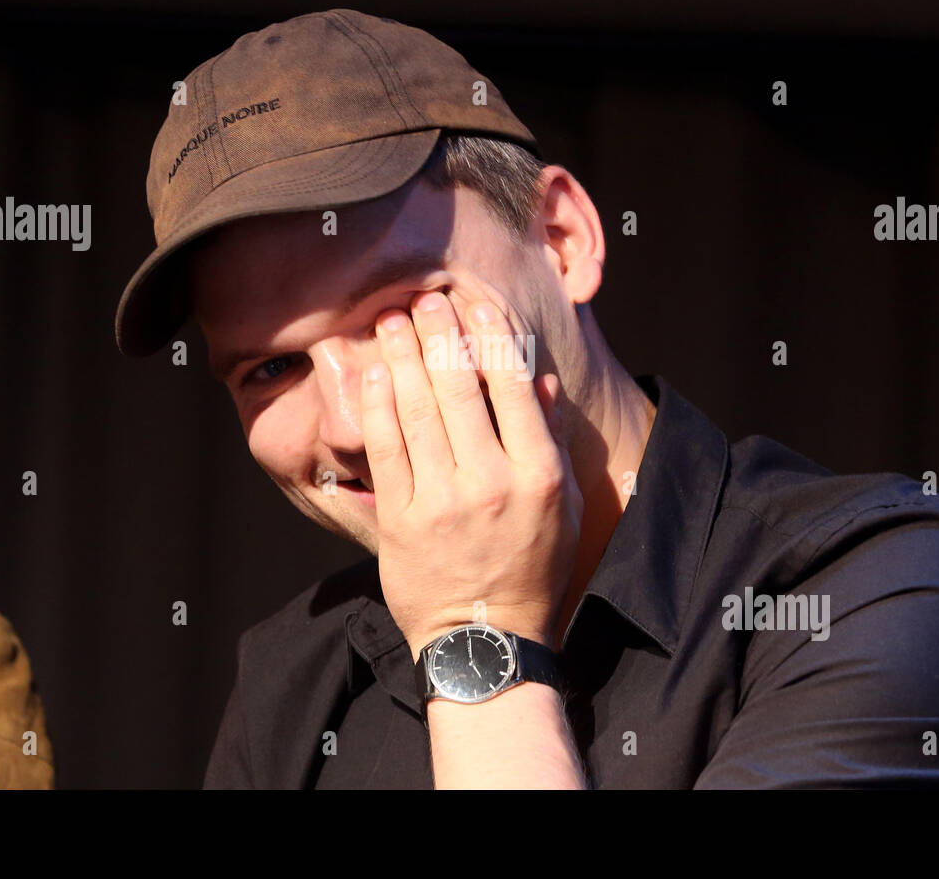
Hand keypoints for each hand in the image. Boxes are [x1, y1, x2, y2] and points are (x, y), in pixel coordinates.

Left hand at [360, 289, 582, 659]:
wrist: (486, 639)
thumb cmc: (531, 568)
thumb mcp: (563, 508)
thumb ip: (548, 440)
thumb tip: (540, 379)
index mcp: (539, 475)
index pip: (513, 388)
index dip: (490, 338)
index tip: (475, 305)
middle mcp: (492, 482)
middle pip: (459, 389)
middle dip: (438, 334)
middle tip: (423, 299)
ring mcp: (443, 501)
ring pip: (418, 410)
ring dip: (403, 356)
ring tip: (391, 320)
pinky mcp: (401, 519)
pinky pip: (386, 448)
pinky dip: (379, 404)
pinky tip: (375, 371)